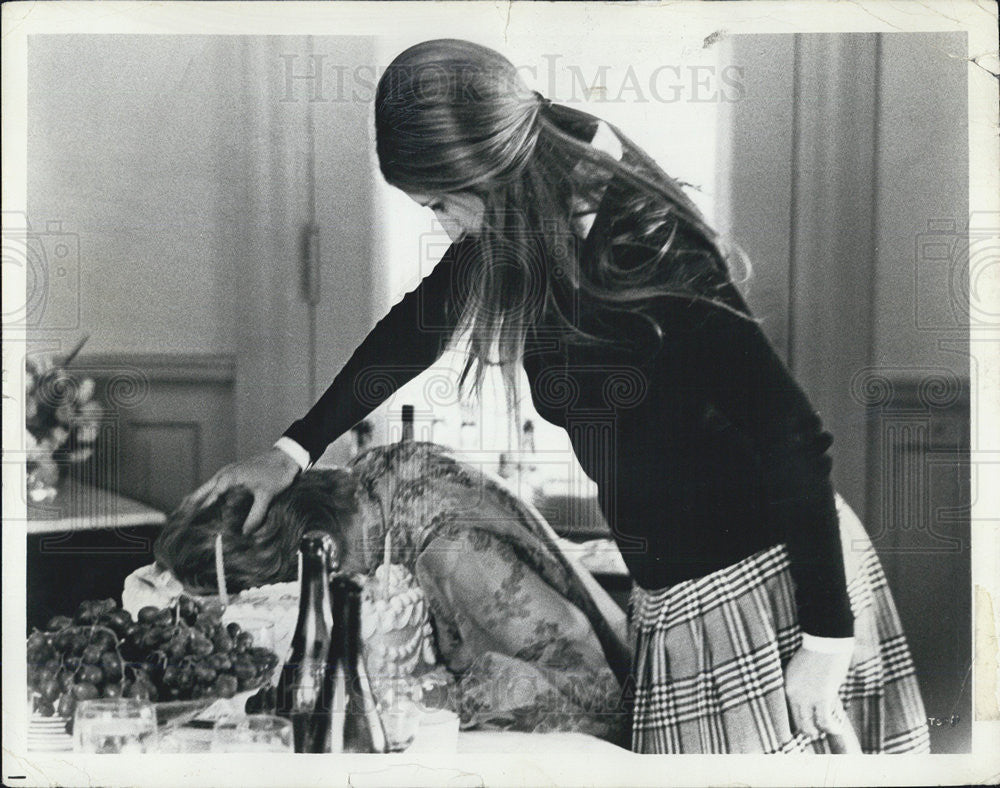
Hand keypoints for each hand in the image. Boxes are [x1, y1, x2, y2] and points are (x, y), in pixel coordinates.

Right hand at [182, 448, 300, 533]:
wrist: (285, 457)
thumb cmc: (276, 473)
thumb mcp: (267, 496)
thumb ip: (255, 515)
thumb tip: (245, 533)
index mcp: (227, 479)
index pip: (207, 500)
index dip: (198, 515)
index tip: (189, 527)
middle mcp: (223, 476)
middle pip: (200, 493)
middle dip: (189, 507)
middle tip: (178, 521)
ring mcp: (227, 474)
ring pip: (206, 489)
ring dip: (197, 501)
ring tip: (185, 516)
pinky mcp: (233, 475)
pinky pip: (215, 487)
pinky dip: (207, 496)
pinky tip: (208, 506)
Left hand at [783, 645, 851, 738]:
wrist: (826, 639)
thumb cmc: (817, 652)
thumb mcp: (800, 670)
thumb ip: (801, 687)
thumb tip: (810, 702)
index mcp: (786, 686)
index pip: (787, 714)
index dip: (798, 723)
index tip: (807, 725)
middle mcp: (793, 693)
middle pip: (797, 723)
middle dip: (809, 730)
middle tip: (818, 731)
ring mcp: (806, 696)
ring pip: (810, 727)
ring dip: (820, 731)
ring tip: (829, 729)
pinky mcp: (822, 697)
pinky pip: (825, 722)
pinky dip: (832, 728)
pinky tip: (837, 728)